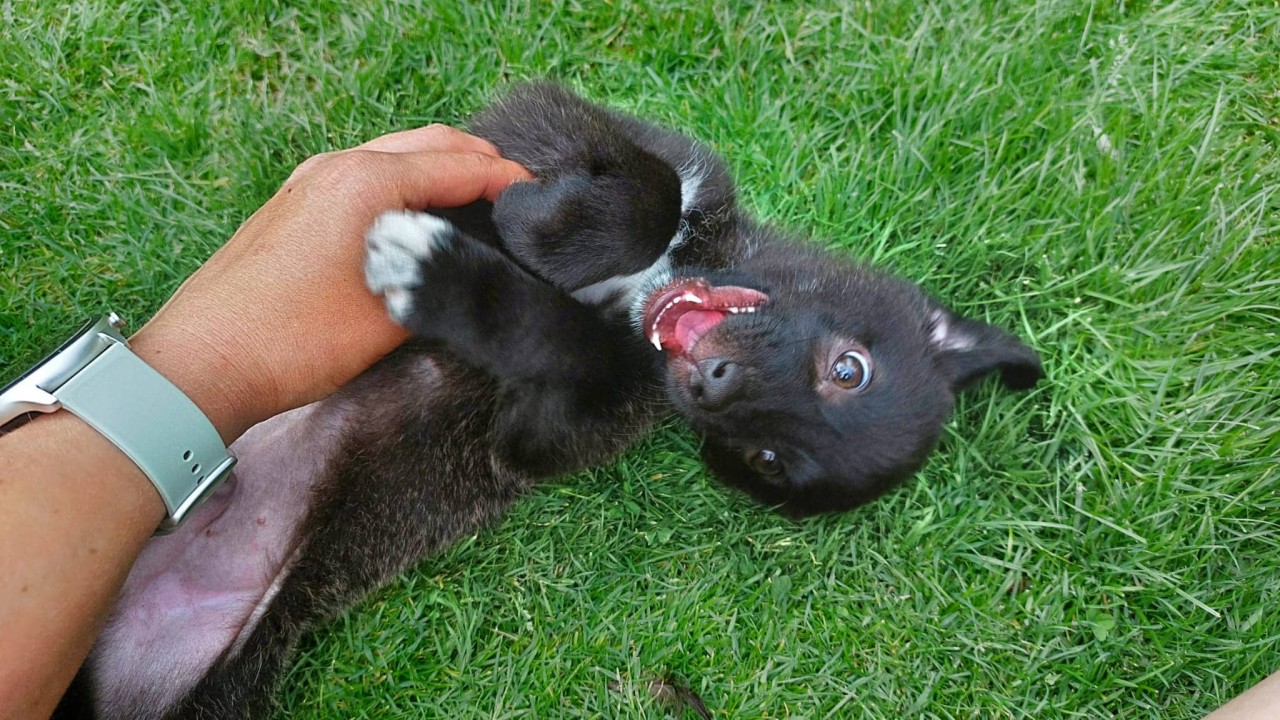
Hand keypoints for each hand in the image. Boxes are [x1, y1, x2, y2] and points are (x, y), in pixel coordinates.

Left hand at [129, 125, 530, 441]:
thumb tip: (476, 267)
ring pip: (395, 156)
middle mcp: (337, 165)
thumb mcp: (390, 314)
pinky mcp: (293, 206)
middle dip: (479, 164)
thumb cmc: (296, 339)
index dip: (510, 182)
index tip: (543, 203)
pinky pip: (364, 176)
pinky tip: (420, 222)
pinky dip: (404, 186)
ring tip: (479, 209)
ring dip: (440, 172)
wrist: (203, 363)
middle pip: (430, 144)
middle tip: (519, 199)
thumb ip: (443, 278)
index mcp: (367, 179)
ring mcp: (309, 181)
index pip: (460, 164)